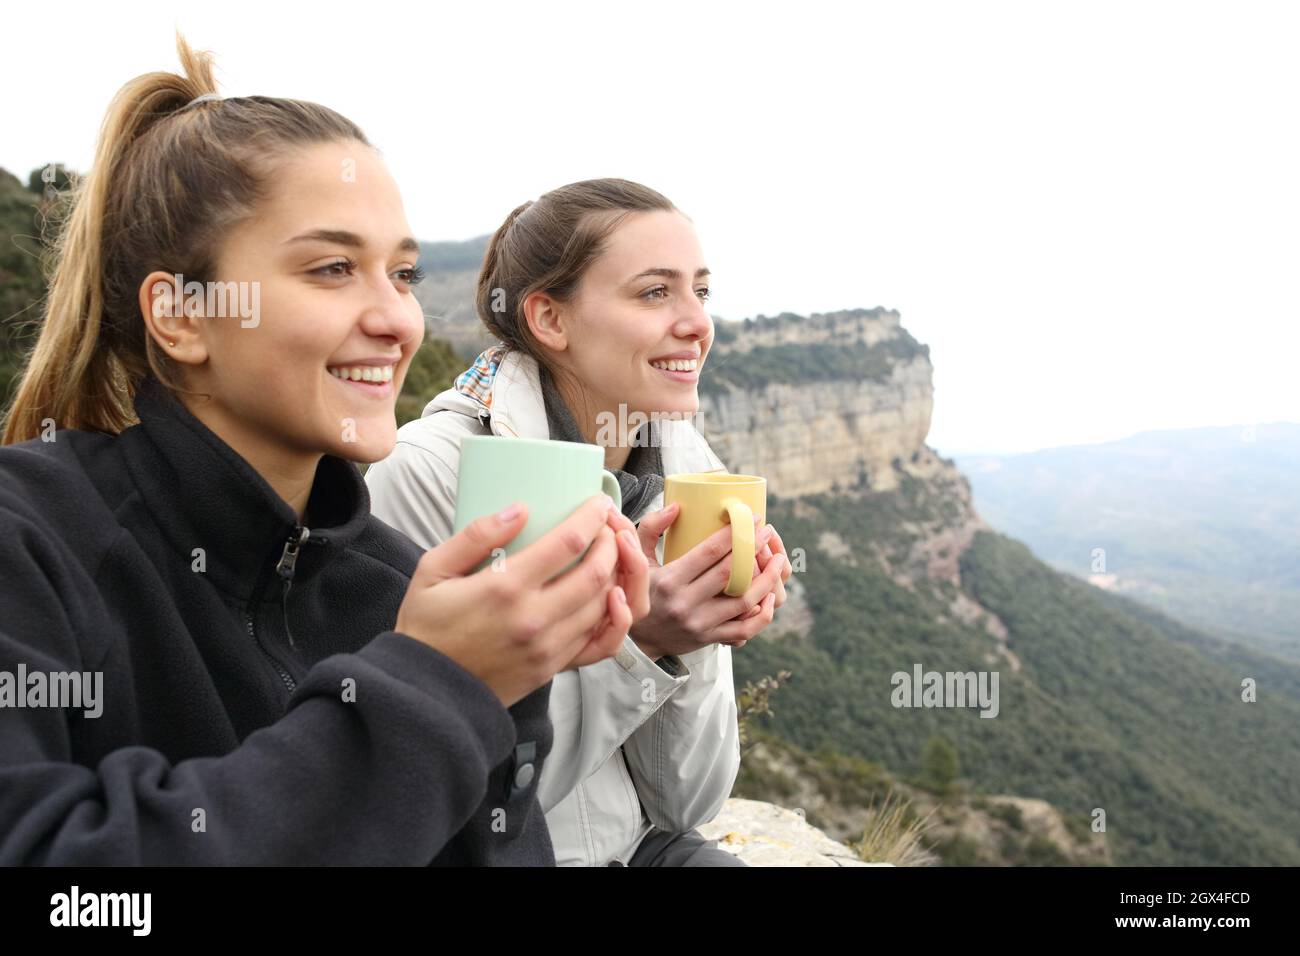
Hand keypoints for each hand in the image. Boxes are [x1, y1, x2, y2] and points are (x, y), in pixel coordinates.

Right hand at [395, 495, 632, 706]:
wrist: (425, 691)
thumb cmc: (425, 626)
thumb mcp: (432, 570)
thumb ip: (475, 535)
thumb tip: (518, 509)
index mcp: (505, 588)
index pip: (567, 543)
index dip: (591, 518)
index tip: (598, 503)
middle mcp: (533, 618)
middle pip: (596, 573)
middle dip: (611, 544)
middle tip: (609, 528)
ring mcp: (547, 648)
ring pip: (602, 606)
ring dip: (615, 576)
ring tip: (611, 557)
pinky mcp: (551, 669)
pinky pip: (596, 640)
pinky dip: (609, 615)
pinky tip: (608, 597)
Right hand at [627, 502, 784, 659]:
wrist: (636, 640)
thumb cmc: (639, 590)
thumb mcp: (637, 559)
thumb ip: (651, 528)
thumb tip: (677, 506)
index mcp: (670, 580)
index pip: (710, 552)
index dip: (735, 533)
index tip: (752, 518)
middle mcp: (685, 603)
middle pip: (731, 573)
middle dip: (754, 549)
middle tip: (767, 531)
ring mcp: (699, 624)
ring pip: (743, 601)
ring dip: (766, 580)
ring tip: (778, 561)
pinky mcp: (709, 639)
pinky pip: (744, 629)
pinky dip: (762, 614)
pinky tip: (769, 596)